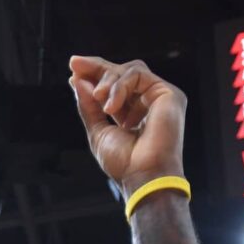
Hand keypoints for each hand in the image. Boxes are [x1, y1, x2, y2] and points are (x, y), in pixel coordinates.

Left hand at [68, 55, 187, 195]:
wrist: (143, 176)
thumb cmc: (124, 163)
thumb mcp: (98, 131)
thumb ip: (88, 106)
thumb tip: (77, 79)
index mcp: (133, 113)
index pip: (115, 85)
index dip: (95, 73)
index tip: (74, 67)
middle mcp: (148, 103)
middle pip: (123, 72)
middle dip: (97, 69)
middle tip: (76, 69)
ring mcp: (160, 97)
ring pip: (130, 70)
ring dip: (108, 80)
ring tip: (98, 98)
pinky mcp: (169, 94)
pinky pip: (139, 75)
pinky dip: (120, 87)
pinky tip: (111, 107)